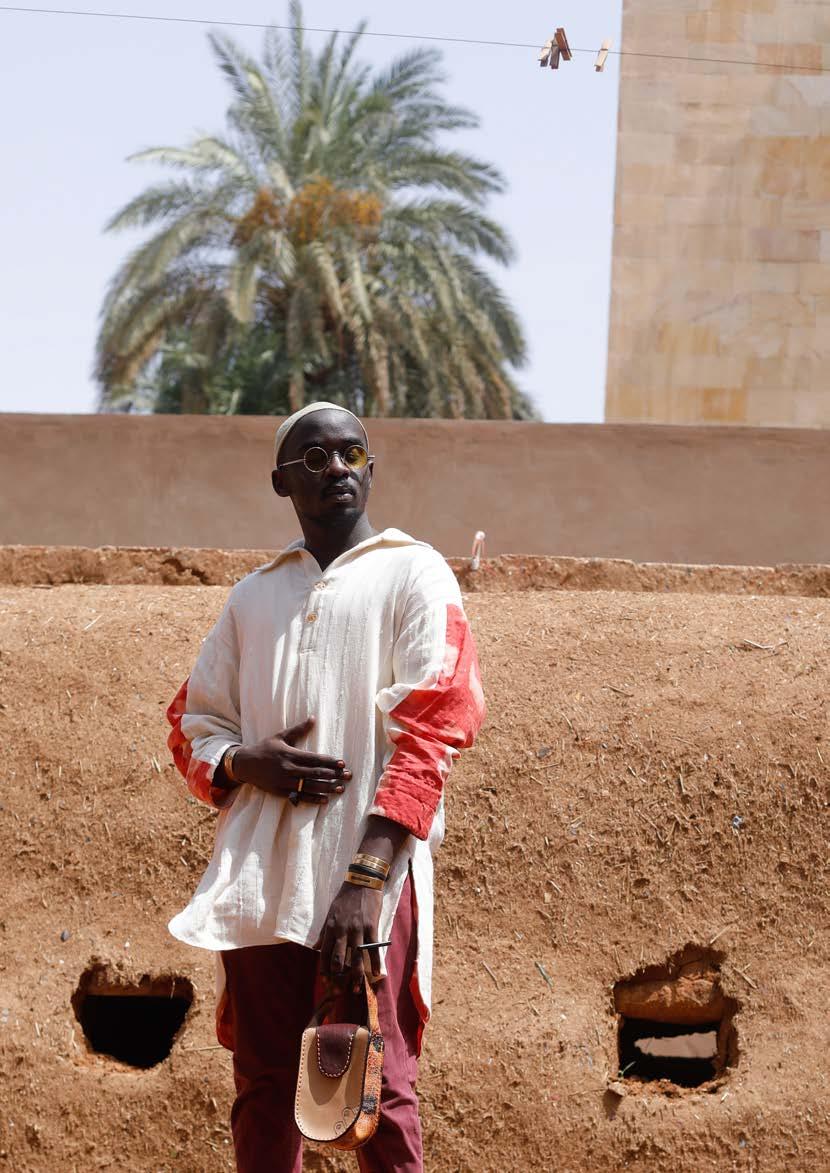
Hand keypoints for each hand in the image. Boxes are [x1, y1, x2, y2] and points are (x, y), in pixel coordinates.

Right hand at [234, 716, 350, 804]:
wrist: (245, 764)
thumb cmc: (264, 748)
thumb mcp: (280, 736)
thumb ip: (299, 729)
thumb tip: (313, 718)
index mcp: (290, 754)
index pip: (314, 759)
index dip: (329, 762)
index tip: (343, 763)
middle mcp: (288, 768)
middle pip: (315, 773)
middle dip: (334, 775)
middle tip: (349, 776)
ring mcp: (284, 782)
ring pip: (310, 786)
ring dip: (327, 788)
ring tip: (341, 789)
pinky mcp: (280, 792)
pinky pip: (299, 796)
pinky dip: (313, 798)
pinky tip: (325, 800)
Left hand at [315, 882, 383, 990]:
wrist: (363, 881)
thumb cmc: (345, 897)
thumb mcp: (330, 912)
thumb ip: (324, 932)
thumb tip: (316, 947)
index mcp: (331, 927)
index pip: (325, 953)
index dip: (325, 968)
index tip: (326, 980)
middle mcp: (342, 931)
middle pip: (339, 960)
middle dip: (340, 977)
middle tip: (341, 989)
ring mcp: (358, 930)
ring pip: (356, 958)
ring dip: (357, 976)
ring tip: (357, 989)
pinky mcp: (372, 927)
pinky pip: (373, 949)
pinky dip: (376, 962)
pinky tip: (377, 973)